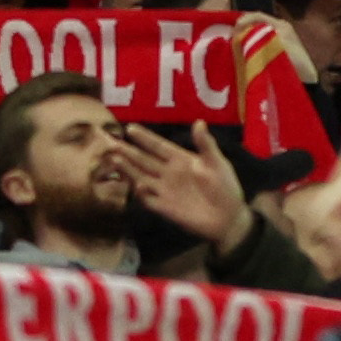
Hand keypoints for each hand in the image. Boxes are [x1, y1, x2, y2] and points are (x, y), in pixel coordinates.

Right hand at [105, 121, 251, 244]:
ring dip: (128, 170)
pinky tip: (136, 186)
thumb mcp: (218, 163)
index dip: (145, 138)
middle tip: (111, 142)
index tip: (129, 128)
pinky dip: (141, 194)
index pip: (158, 146)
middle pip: (144, 160)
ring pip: (141, 177)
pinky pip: (148, 200)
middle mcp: (168, 173)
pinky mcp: (165, 208)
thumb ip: (206, 145)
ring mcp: (165, 190)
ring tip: (114, 160)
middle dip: (128, 152)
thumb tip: (199, 122)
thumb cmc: (225, 187)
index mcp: (180, 159)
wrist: (228, 218)